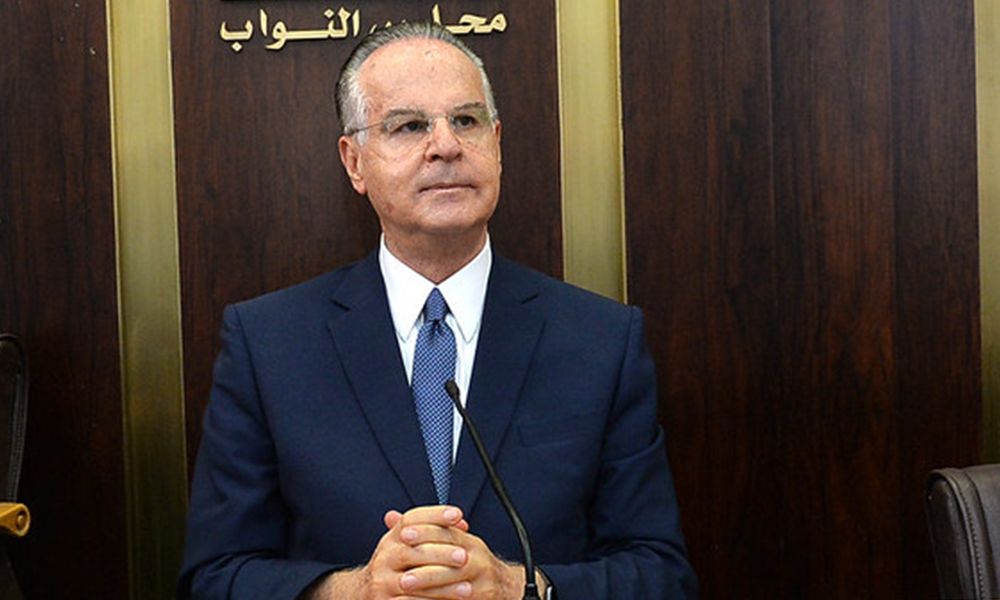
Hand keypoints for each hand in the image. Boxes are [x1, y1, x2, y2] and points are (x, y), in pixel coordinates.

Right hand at [307, 505, 474, 598]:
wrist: (365, 592)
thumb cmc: (396, 566)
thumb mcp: (407, 545)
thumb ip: (433, 533)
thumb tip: (461, 523)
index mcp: (391, 539)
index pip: (411, 519)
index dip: (434, 515)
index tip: (456, 514)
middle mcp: (384, 557)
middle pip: (413, 551)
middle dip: (441, 553)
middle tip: (464, 556)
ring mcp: (382, 582)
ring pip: (414, 581)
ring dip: (443, 586)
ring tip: (467, 588)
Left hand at [385, 507, 525, 598]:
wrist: (507, 589)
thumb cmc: (472, 567)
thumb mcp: (452, 545)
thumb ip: (423, 533)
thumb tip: (390, 518)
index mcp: (469, 542)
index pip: (447, 531)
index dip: (425, 531)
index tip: (404, 533)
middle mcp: (478, 557)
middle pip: (450, 554)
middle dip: (423, 559)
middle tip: (401, 561)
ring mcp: (483, 578)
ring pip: (454, 579)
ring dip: (428, 582)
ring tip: (405, 585)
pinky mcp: (485, 596)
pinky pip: (460, 597)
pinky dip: (439, 599)